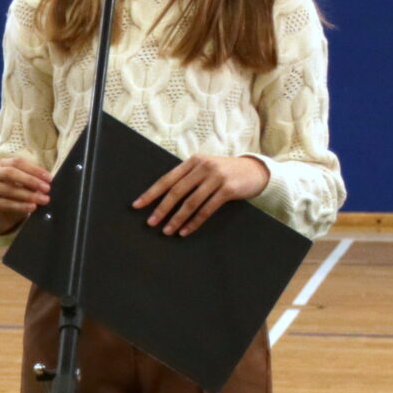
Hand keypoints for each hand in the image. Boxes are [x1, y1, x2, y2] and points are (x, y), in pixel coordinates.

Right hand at [0, 157, 51, 235]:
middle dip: (31, 180)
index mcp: (2, 164)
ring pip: (8, 189)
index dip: (34, 169)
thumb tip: (46, 183)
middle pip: (10, 173)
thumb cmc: (13, 194)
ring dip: (28, 195)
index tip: (49, 179)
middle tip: (47, 189)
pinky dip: (19, 206)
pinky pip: (3, 203)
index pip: (18, 162)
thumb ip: (32, 182)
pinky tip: (31, 207)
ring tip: (43, 200)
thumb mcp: (23, 185)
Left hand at [133, 155, 268, 236]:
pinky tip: (185, 231)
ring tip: (166, 231)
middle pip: (176, 191)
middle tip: (150, 223)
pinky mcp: (228, 190)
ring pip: (191, 202)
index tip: (137, 206)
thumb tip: (162, 197)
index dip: (151, 193)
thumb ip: (187, 177)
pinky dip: (194, 222)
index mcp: (192, 161)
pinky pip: (207, 209)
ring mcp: (216, 178)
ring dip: (177, 218)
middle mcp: (203, 167)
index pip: (166, 179)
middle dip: (161, 208)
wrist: (256, 171)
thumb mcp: (205, 168)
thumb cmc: (225, 172)